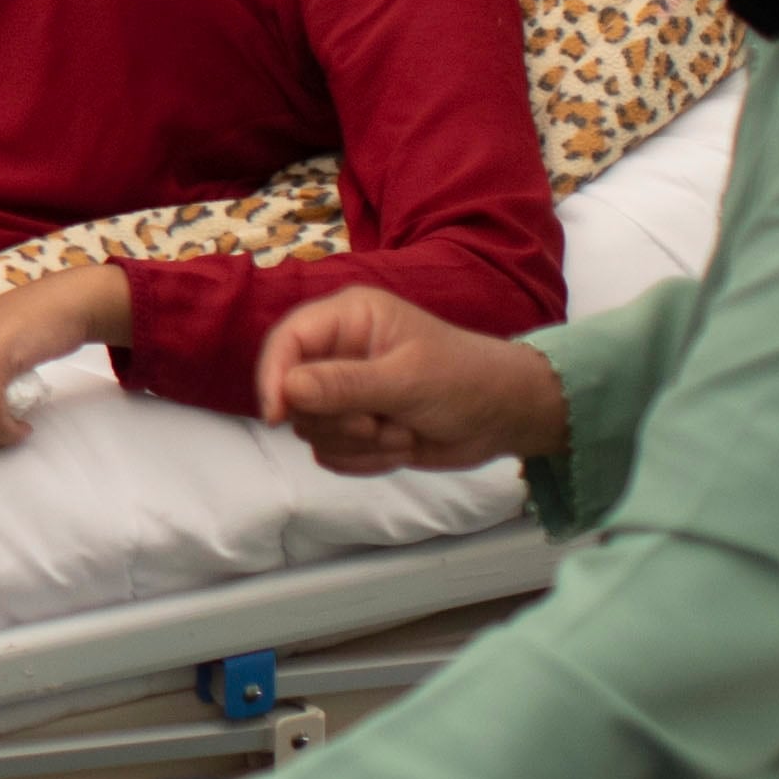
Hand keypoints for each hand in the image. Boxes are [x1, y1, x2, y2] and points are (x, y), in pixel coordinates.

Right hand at [254, 286, 568, 474]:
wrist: (505, 417)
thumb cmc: (465, 380)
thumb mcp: (408, 380)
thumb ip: (346, 385)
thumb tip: (287, 390)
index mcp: (349, 318)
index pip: (287, 341)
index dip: (274, 377)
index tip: (279, 416)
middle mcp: (339, 351)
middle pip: (294, 394)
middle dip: (337, 420)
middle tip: (377, 422)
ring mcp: (345, 392)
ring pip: (312, 429)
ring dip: (358, 443)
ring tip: (401, 431)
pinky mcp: (354, 427)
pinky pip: (331, 454)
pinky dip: (364, 460)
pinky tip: (399, 445)